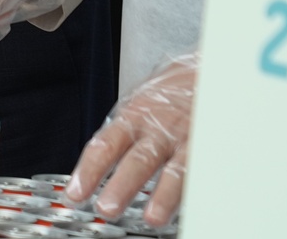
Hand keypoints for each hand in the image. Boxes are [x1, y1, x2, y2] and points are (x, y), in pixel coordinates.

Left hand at [68, 53, 197, 224]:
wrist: (211, 68)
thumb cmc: (172, 90)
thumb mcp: (140, 103)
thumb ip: (124, 132)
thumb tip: (97, 163)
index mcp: (133, 117)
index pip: (104, 145)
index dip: (88, 172)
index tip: (74, 194)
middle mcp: (158, 128)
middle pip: (137, 160)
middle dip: (121, 186)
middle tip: (107, 209)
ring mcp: (187, 138)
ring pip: (174, 169)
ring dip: (163, 196)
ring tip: (153, 218)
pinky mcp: (212, 145)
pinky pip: (204, 170)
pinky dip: (199, 191)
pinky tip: (194, 207)